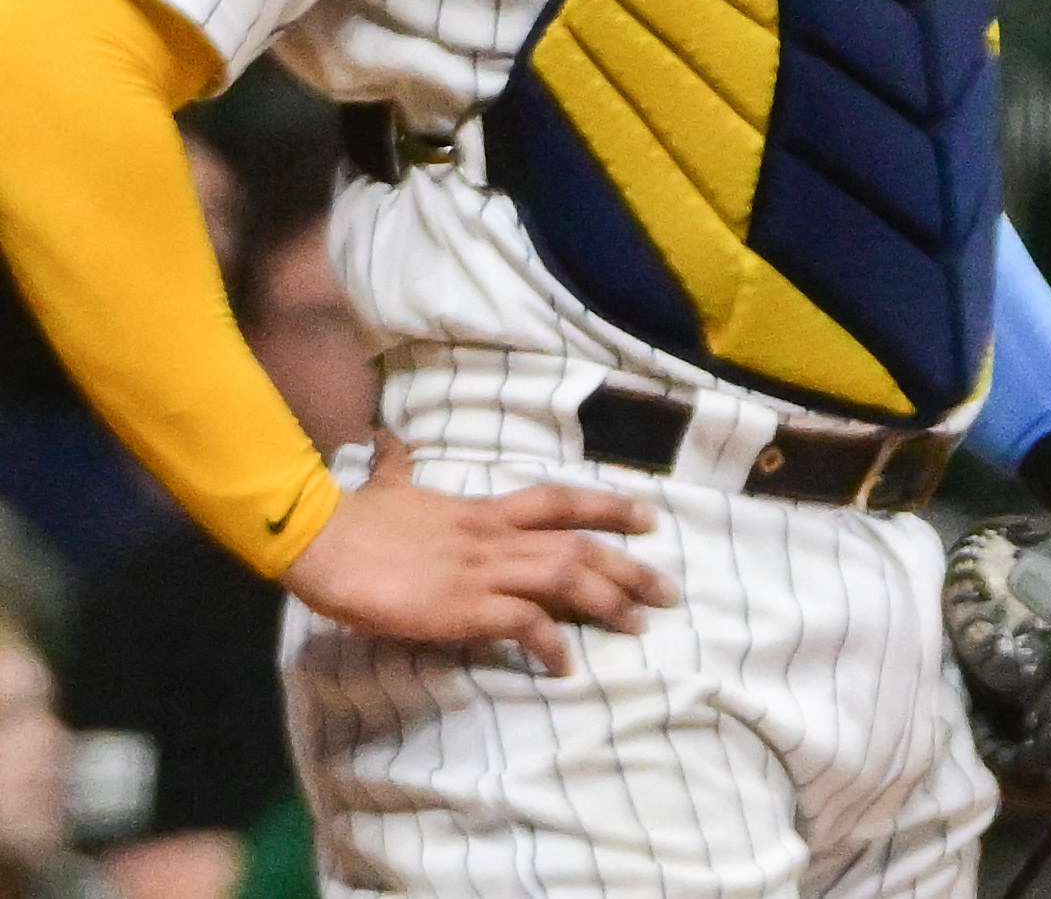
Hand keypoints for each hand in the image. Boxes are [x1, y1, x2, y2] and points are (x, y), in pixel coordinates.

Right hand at [281, 431, 676, 675]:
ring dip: (610, 602)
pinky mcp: (468, 608)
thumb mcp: (389, 486)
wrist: (323, 541)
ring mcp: (485, 572)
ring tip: (639, 624)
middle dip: (630, 567)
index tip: (648, 518)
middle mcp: (496, 537)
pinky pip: (527, 625)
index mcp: (482, 511)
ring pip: (569, 578)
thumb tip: (390, 443)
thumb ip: (401, 469)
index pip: (560, 501)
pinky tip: (565, 666)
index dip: (609, 506)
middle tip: (668, 590)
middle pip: (581, 545)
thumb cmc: (352, 518)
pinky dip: (553, 645)